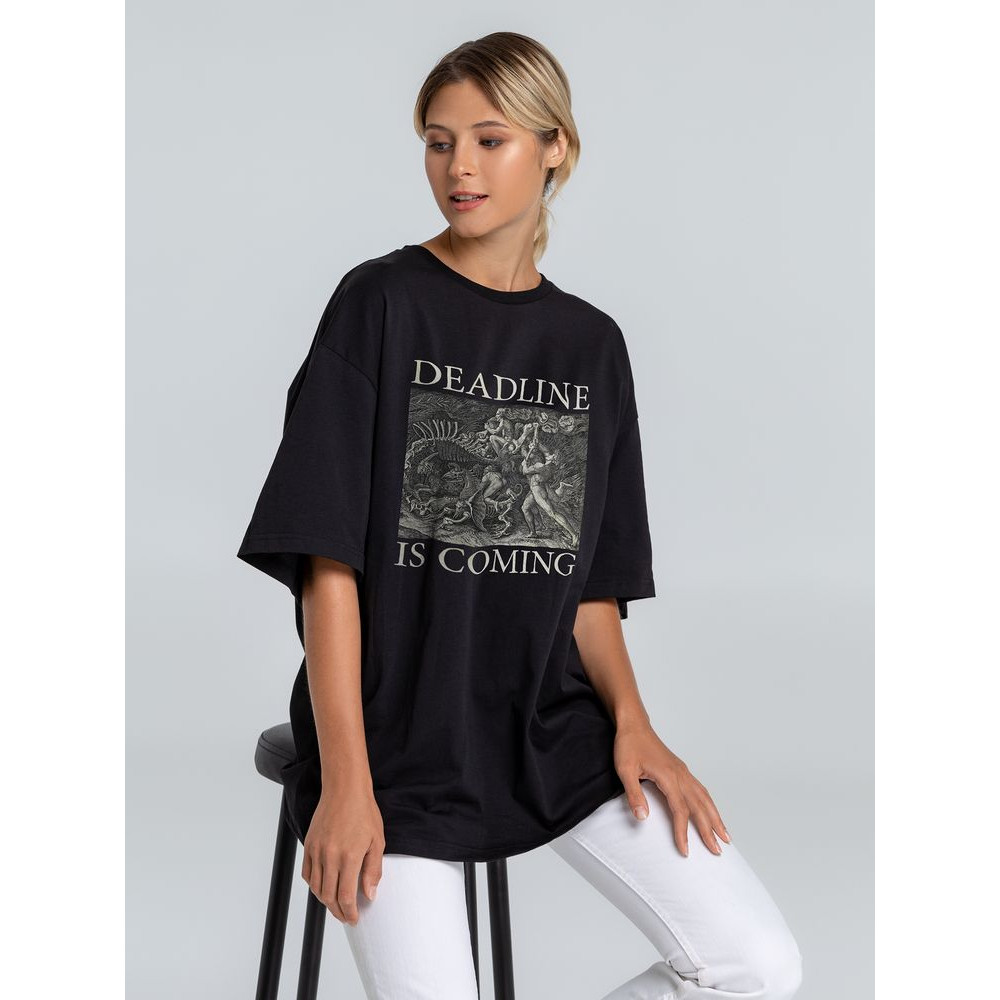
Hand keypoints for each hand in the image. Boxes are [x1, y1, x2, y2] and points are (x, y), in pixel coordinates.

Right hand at [301, 777, 384, 924]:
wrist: (344, 789)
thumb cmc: (364, 812)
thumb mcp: (377, 841)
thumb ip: (373, 871)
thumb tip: (369, 895)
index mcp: (349, 857)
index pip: (346, 897)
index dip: (350, 912)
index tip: (355, 918)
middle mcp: (330, 856)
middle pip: (329, 896)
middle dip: (338, 911)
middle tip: (347, 917)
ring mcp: (317, 851)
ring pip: (316, 888)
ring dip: (326, 901)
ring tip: (336, 905)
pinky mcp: (309, 845)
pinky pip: (307, 873)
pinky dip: (314, 885)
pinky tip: (323, 887)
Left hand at [613, 721, 731, 857]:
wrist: (634, 725)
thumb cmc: (628, 745)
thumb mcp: (625, 770)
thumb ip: (634, 795)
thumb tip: (642, 818)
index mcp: (668, 776)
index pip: (680, 810)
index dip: (683, 832)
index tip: (685, 850)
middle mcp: (680, 775)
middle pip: (699, 807)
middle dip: (709, 830)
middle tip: (718, 851)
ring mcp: (683, 772)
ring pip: (705, 798)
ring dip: (716, 817)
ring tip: (725, 836)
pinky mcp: (681, 770)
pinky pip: (701, 790)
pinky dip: (710, 804)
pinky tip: (712, 812)